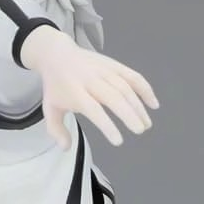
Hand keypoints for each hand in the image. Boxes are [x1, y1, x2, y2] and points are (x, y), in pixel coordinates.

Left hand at [20, 27, 158, 148]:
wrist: (57, 54)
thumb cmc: (56, 87)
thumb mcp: (50, 109)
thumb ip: (56, 130)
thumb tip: (66, 148)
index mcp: (75, 92)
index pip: (93, 109)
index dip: (107, 125)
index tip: (118, 141)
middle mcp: (91, 80)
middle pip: (114, 96)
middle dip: (129, 114)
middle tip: (139, 130)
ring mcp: (104, 70)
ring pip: (125, 87)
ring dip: (138, 106)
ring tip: (146, 124)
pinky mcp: (114, 64)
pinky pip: (132, 76)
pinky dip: (145, 89)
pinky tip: (153, 104)